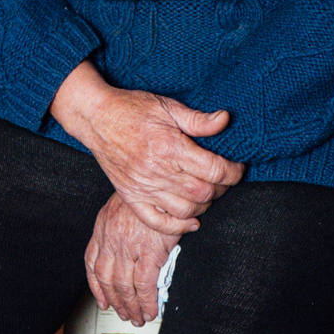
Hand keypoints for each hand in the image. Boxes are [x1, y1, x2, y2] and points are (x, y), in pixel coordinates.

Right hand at [52, 62, 244, 234]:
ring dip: (204, 205)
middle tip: (225, 178)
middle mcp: (158, 171)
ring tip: (208, 192)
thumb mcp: (166, 106)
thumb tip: (225, 120)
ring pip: (186, 210)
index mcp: (170, 147)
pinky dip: (178, 227)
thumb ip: (197, 119)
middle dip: (223, 188)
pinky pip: (158, 222)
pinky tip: (191, 221)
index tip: (237, 167)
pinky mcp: (132, 196)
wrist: (96, 117)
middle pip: (204, 193)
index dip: (233, 171)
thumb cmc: (131, 108)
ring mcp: (144, 187)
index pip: (214, 170)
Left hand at [85, 192, 179, 326]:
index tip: (102, 299)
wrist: (160, 177)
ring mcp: (129, 246)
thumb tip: (125, 247)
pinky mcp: (150, 251)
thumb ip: (117, 224)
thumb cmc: (146, 188)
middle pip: (107, 280)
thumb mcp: (122, 202)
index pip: (92, 262)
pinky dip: (147, 301)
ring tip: (138, 316)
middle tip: (124, 313)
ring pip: (124, 286)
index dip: (96, 286)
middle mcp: (111, 238)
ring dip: (130, 306)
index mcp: (103, 226)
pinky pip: (145, 285)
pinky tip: (150, 309)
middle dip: (116, 301)